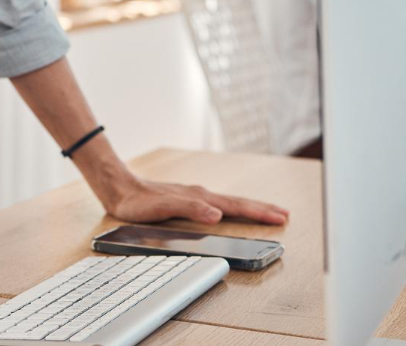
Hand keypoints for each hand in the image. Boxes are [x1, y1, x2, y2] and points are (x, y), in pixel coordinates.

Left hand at [102, 178, 288, 226]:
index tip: (280, 217)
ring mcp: (196, 196)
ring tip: (268, 211)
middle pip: (239, 202)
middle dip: (262, 209)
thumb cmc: (139, 202)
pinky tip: (233, 210)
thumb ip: (191, 209)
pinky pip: (219, 203)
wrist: (120, 189)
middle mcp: (201, 195)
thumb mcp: (163, 208)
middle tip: (285, 214)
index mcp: (200, 198)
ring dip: (251, 207)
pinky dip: (234, 207)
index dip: (259, 213)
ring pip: (230, 201)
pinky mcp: (188, 200)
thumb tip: (217, 215)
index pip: (237, 206)